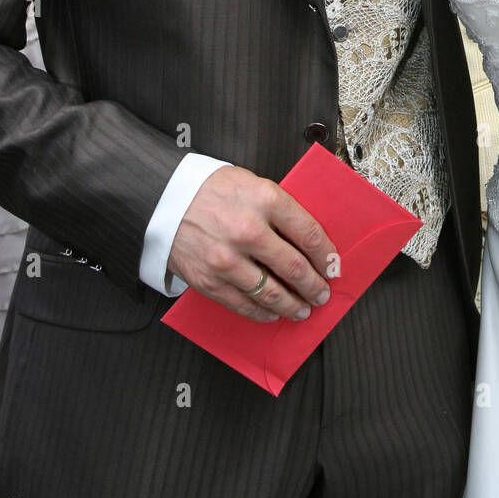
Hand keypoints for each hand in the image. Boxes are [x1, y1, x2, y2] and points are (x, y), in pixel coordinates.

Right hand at [167, 166, 337, 321]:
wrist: (166, 198)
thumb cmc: (212, 190)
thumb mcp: (253, 184)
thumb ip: (280, 209)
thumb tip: (308, 240)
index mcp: (265, 200)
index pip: (309, 234)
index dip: (327, 256)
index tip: (333, 266)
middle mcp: (248, 231)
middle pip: (295, 267)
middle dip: (314, 285)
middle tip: (322, 293)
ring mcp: (228, 259)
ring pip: (272, 292)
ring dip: (293, 305)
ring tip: (303, 309)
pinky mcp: (210, 280)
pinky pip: (244, 304)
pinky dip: (263, 312)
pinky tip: (273, 313)